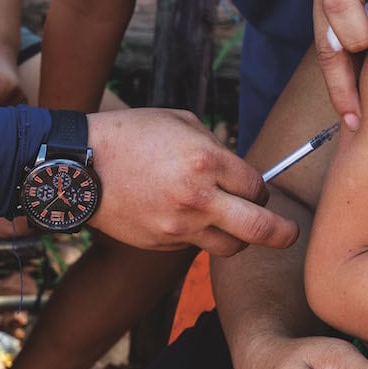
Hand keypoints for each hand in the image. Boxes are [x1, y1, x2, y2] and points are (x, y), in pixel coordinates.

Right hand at [85, 108, 298, 256]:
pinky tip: (183, 216)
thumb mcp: (178, 122)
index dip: (260, 189)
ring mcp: (179, 225)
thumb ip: (213, 146)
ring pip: (230, 246)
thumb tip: (236, 168)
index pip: (257, 186)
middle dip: (282, 234)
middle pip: (260, 228)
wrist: (78, 166)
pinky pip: (195, 245)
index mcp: (206, 161)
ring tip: (233, 226)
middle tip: (289, 234)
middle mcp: (198, 197)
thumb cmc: (130, 135)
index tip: (256, 189)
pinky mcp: (162, 242)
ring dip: (239, 237)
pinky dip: (199, 235)